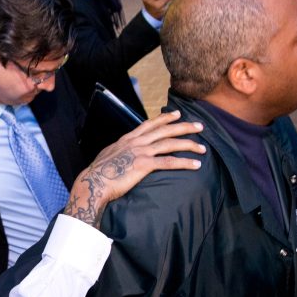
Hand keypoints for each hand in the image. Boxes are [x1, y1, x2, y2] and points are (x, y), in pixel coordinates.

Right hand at [64, 111, 204, 228]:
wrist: (93, 183)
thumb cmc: (98, 174)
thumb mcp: (108, 156)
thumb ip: (119, 152)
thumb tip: (120, 154)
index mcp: (127, 139)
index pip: (149, 124)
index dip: (165, 118)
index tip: (177, 114)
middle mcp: (136, 142)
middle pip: (164, 130)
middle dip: (184, 127)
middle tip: (200, 126)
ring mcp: (140, 152)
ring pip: (170, 144)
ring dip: (189, 144)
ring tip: (203, 148)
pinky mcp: (144, 165)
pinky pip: (169, 162)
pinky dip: (184, 163)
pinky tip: (196, 165)